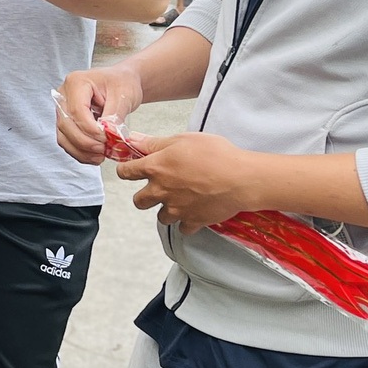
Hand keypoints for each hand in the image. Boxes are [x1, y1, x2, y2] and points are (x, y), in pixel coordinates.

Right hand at [55, 66, 142, 165]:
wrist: (122, 83)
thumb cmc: (122, 82)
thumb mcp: (123, 95)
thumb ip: (114, 116)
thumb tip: (109, 136)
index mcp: (76, 82)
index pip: (77, 111)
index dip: (91, 129)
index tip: (107, 139)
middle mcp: (64, 95)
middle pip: (67, 125)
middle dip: (86, 142)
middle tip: (105, 149)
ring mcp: (62, 110)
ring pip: (64, 137)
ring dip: (82, 151)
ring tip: (101, 155)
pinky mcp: (66, 123)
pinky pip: (68, 142)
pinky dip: (81, 152)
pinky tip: (95, 156)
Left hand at [115, 132, 257, 234]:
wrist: (241, 179)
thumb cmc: (216, 154)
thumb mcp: (183, 139)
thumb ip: (155, 143)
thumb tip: (133, 140)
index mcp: (155, 168)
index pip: (126, 172)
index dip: (127, 170)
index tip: (131, 170)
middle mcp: (161, 191)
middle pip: (138, 201)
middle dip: (145, 196)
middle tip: (158, 188)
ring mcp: (176, 209)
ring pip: (161, 217)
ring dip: (167, 210)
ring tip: (181, 199)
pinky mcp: (192, 221)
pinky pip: (183, 228)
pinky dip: (187, 222)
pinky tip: (195, 211)